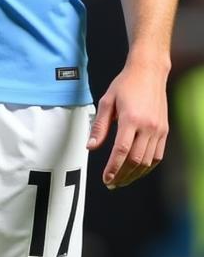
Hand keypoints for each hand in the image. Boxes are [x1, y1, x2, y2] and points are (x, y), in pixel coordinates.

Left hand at [87, 60, 168, 188]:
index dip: (113, 168)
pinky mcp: (165, 131)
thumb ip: (100, 126)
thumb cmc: (125, 84)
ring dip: (135, 174)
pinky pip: (158, 156)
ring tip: (122, 180)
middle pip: (135, 160)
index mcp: (131, 119)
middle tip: (111, 183)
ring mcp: (159, 130)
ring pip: (148, 161)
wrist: (149, 72)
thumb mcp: (107, 101)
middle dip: (123, 175)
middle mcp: (148, 127)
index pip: (121, 151)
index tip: (106, 178)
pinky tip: (137, 170)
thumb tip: (91, 146)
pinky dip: (147, 166)